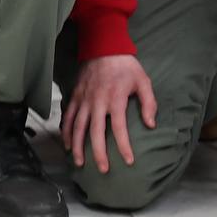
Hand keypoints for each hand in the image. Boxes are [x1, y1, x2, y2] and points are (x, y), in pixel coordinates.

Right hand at [61, 53, 156, 173]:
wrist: (102, 46)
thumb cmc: (125, 66)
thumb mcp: (143, 82)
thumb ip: (149, 104)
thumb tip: (151, 125)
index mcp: (115, 99)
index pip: (119, 128)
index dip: (124, 146)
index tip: (128, 161)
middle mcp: (97, 102)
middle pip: (95, 132)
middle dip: (98, 153)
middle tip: (102, 169)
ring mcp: (83, 99)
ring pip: (77, 126)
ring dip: (77, 146)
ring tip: (79, 162)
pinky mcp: (75, 96)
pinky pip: (67, 116)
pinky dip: (65, 131)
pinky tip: (66, 143)